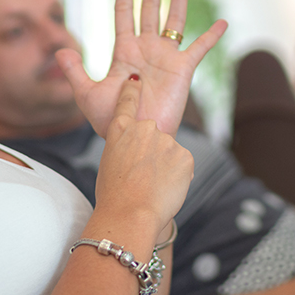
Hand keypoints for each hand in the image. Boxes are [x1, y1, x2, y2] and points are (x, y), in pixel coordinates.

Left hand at [56, 0, 226, 135]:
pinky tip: (223, 23)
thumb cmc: (112, 121)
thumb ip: (75, 71)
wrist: (136, 137)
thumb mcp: (87, 94)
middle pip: (149, 8)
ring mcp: (165, 58)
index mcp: (124, 51)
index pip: (123, 12)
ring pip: (173, 20)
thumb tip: (61, 50)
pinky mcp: (182, 70)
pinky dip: (212, 36)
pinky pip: (199, 48)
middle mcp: (146, 49)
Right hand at [93, 76, 194, 232]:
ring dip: (164, 168)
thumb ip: (126, 151)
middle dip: (151, 155)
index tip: (137, 79)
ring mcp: (166, 140)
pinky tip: (165, 189)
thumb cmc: (114, 196)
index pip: (127, 101)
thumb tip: (138, 155)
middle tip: (141, 179)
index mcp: (120, 129)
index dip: (132, 90)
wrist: (130, 214)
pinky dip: (177, 177)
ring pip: (169, 153)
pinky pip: (182, 165)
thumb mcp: (109, 165)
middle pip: (153, 137)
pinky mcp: (185, 154)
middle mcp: (144, 128)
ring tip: (151, 188)